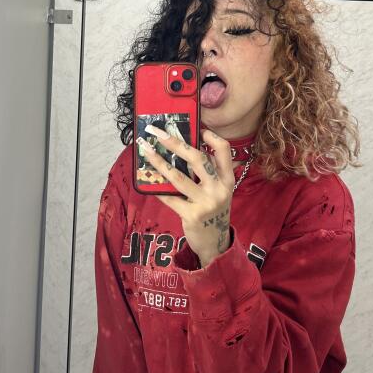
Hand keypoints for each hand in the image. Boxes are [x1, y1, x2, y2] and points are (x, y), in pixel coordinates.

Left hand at [136, 126, 234, 267]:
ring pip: (178, 177)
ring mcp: (206, 202)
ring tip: (146, 151)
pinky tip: (148, 180)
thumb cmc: (212, 210)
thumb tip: (183, 148)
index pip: (224, 151)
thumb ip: (208, 172)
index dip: (211, 137)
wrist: (215, 242)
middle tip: (157, 132)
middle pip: (197, 159)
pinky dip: (158, 188)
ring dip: (159, 162)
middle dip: (175, 143)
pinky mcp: (192, 215)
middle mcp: (219, 189)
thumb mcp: (218, 190)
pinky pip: (170, 198)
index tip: (198, 129)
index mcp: (227, 179)